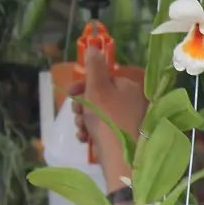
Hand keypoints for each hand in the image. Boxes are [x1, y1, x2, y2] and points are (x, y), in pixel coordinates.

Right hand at [69, 46, 147, 190]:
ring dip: (84, 120)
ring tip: (81, 129)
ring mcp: (129, 122)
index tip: (70, 92)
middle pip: (98, 97)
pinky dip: (91, 133)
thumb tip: (94, 46)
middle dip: (82, 105)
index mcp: (130, 88)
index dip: (84, 85)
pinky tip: (85, 139)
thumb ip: (94, 67)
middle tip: (76, 114)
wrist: (121, 158)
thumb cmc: (108, 119)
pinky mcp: (123, 138)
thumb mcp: (98, 88)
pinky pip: (103, 130)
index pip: (103, 80)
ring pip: (98, 115)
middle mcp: (133, 103)